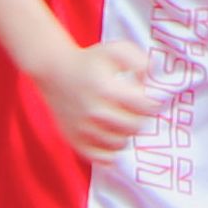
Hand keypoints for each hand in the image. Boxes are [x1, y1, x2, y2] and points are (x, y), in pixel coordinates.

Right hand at [34, 38, 161, 163]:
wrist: (54, 71)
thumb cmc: (91, 60)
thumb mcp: (117, 50)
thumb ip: (140, 60)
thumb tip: (151, 78)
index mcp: (107, 89)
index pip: (145, 107)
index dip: (153, 104)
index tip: (150, 100)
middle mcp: (95, 112)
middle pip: (135, 127)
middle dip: (140, 119)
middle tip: (136, 111)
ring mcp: (83, 129)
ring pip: (120, 143)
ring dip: (125, 134)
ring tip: (122, 121)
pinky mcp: (74, 140)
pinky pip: (101, 157)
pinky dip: (110, 151)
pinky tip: (111, 137)